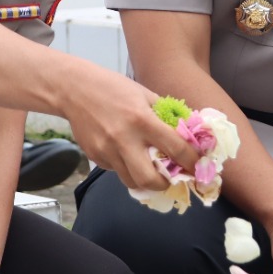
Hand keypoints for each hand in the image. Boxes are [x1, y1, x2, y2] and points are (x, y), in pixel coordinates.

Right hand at [64, 73, 201, 190]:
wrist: (74, 89)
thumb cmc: (114, 88)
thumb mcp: (145, 94)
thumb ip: (165, 115)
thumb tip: (187, 133)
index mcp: (142, 120)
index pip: (175, 148)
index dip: (191, 161)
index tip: (198, 166)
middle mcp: (124, 139)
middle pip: (149, 179)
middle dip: (165, 184)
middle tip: (171, 179)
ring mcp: (107, 151)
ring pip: (131, 181)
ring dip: (145, 181)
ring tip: (152, 172)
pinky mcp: (95, 157)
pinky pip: (116, 171)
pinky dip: (127, 168)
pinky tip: (128, 155)